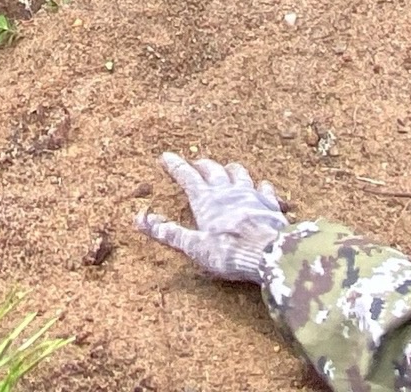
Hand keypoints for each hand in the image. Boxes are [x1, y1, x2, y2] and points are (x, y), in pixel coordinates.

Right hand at [135, 153, 289, 283]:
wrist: (269, 254)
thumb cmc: (229, 252)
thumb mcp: (194, 246)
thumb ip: (169, 232)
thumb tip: (140, 219)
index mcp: (207, 200)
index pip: (187, 177)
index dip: (175, 166)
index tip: (165, 156)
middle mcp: (228, 191)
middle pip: (212, 170)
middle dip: (201, 165)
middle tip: (194, 163)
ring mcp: (251, 194)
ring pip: (239, 173)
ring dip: (230, 170)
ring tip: (225, 169)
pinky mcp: (270, 204)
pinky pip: (265, 189)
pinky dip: (260, 186)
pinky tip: (262, 187)